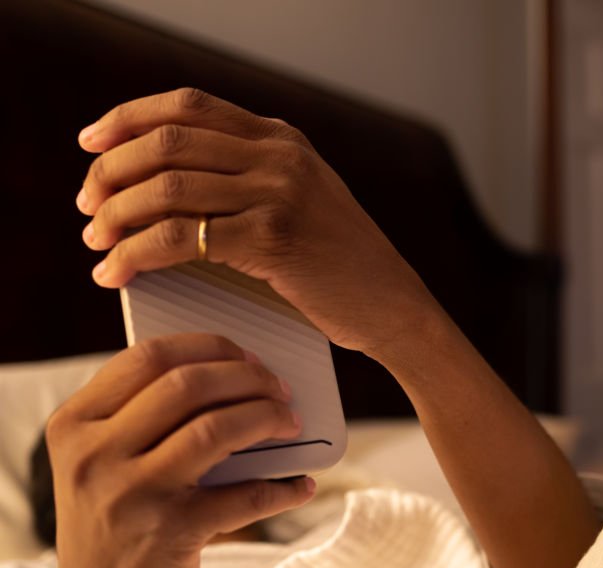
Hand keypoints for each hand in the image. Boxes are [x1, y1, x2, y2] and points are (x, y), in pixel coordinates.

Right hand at [39, 333, 314, 567]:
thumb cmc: (115, 523)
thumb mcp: (101, 465)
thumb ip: (142, 419)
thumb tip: (232, 375)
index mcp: (75, 425)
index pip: (148, 357)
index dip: (209, 347)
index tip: (246, 356)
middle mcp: (95, 455)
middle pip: (188, 385)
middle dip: (249, 378)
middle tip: (279, 390)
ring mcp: (132, 494)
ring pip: (218, 428)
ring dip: (269, 418)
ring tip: (291, 424)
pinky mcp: (172, 533)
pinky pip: (246, 495)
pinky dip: (284, 488)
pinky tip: (300, 485)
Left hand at [76, 88, 440, 359]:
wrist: (392, 304)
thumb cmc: (340, 265)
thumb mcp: (301, 201)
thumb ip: (249, 177)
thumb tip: (163, 182)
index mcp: (283, 138)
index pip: (188, 105)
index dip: (128, 118)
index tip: (91, 143)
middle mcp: (280, 155)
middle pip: (167, 141)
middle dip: (111, 172)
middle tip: (87, 206)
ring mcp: (280, 192)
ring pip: (166, 188)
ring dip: (114, 216)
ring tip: (96, 244)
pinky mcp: (274, 238)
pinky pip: (181, 237)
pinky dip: (135, 254)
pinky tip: (118, 272)